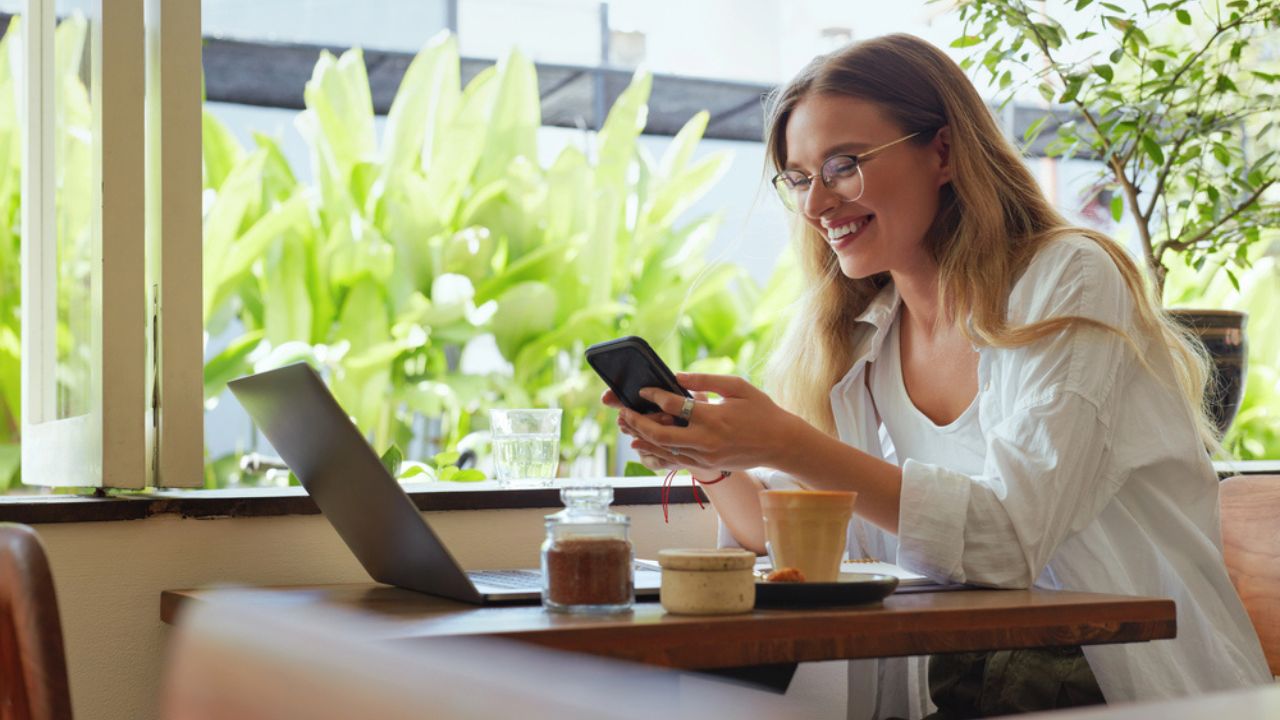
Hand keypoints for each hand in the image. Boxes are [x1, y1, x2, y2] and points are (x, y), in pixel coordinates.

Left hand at [616, 373, 797, 472]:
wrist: (780, 443)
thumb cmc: (761, 410)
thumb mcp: (737, 387)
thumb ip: (706, 380)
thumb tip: (677, 376)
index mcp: (713, 417)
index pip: (674, 405)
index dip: (654, 396)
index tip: (643, 390)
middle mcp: (706, 440)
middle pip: (661, 434)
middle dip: (638, 423)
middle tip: (623, 412)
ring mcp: (706, 456)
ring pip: (665, 450)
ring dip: (643, 438)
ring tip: (627, 427)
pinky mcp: (707, 465)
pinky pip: (676, 459)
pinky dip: (657, 451)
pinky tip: (644, 443)